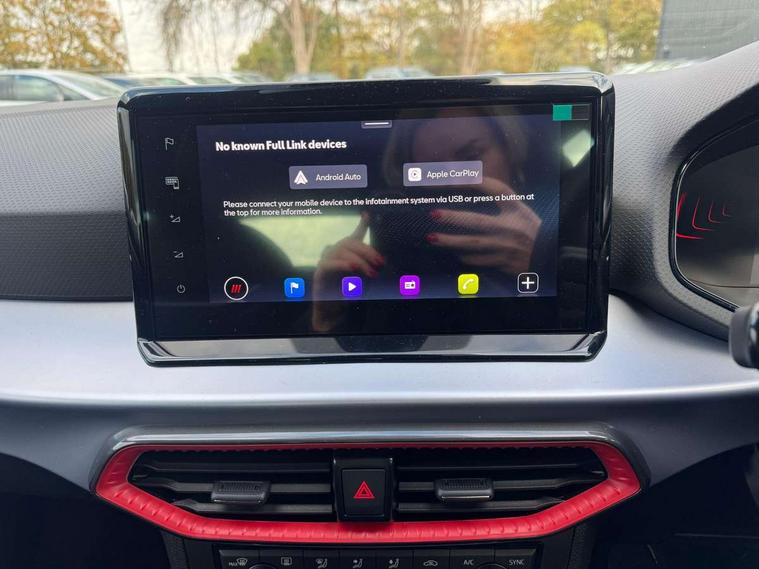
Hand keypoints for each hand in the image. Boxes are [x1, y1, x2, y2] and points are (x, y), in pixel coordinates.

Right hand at [312, 213, 383, 331]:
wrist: (332, 313)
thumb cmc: (348, 296)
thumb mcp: (365, 281)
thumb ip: (370, 269)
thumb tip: (382, 261)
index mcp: (346, 255)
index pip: (353, 237)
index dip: (361, 225)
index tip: (367, 214)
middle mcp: (334, 255)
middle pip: (349, 242)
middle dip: (367, 250)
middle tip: (380, 262)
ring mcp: (325, 262)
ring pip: (341, 251)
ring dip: (359, 260)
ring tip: (371, 272)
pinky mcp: (319, 274)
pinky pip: (329, 264)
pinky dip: (342, 264)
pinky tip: (352, 268)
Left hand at [425, 178, 541, 274]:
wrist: (550, 256)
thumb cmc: (530, 229)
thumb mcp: (520, 210)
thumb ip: (499, 200)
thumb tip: (469, 184)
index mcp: (516, 208)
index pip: (494, 188)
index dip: (472, 181)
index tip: (451, 177)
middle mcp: (510, 226)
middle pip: (477, 221)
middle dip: (454, 217)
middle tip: (433, 213)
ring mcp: (505, 246)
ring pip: (473, 244)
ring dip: (451, 242)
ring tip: (432, 238)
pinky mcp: (503, 263)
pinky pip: (478, 261)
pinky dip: (465, 257)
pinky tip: (455, 253)